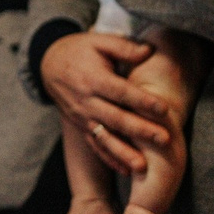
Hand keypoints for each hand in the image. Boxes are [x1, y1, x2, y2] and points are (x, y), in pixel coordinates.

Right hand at [40, 32, 170, 174]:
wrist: (48, 65)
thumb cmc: (80, 51)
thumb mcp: (99, 42)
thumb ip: (124, 47)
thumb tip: (150, 51)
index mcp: (93, 78)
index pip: (121, 92)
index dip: (142, 101)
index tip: (164, 110)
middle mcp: (86, 101)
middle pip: (116, 118)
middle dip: (141, 130)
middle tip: (164, 139)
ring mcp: (82, 117)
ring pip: (105, 138)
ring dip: (124, 153)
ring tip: (143, 166)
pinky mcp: (81, 127)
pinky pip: (95, 146)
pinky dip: (110, 159)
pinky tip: (127, 171)